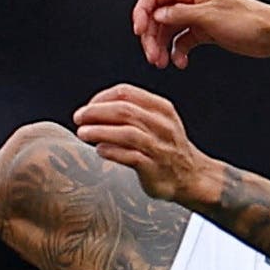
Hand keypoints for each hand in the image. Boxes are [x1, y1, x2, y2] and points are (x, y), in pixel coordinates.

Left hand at [73, 85, 217, 206]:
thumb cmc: (166, 147)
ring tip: (82, 133)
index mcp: (161, 108)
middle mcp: (162, 124)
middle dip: (96, 112)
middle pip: (124, 110)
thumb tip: (92, 110)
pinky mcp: (154, 167)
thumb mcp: (156, 121)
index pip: (126, 93)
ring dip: (100, 131)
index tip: (87, 107)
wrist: (191, 176)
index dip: (101, 98)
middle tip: (78, 118)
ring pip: (127, 132)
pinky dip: (112, 151)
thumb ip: (131, 113)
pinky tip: (99, 150)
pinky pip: (130, 156)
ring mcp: (159, 146)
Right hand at [132, 0, 269, 68]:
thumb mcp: (210, 16)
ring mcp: (197, 17)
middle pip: (158, 16)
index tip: (139, 31)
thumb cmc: (249, 20)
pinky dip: (178, 53)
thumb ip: (180, 14)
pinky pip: (182, 42)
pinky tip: (181, 63)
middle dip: (151, 36)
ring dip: (162, 47)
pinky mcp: (204, 32)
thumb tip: (157, 15)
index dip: (143, 12)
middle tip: (152, 55)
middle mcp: (192, 2)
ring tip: (162, 63)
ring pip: (168, 31)